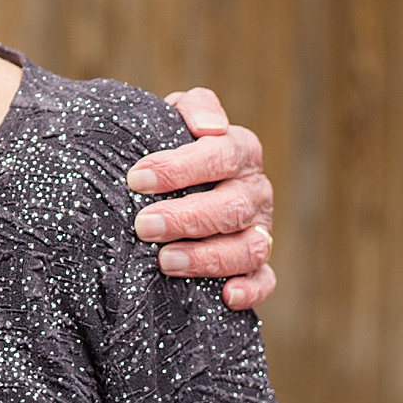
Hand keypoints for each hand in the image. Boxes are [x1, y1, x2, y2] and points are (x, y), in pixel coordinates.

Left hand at [127, 87, 275, 310]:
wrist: (175, 178)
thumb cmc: (170, 144)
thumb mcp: (176, 117)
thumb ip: (193, 108)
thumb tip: (207, 126)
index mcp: (239, 150)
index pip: (220, 155)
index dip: (179, 168)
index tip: (137, 178)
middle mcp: (254, 190)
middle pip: (231, 207)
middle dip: (185, 218)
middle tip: (143, 225)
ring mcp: (259, 228)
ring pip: (248, 248)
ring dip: (208, 258)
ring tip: (165, 261)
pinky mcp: (257, 262)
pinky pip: (265, 280)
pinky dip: (250, 290)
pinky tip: (224, 295)